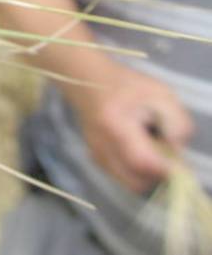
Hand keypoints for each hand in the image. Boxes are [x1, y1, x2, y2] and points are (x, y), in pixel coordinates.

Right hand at [70, 62, 192, 193]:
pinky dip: (135, 172)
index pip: (141, 162)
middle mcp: (100, 145)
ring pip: (129, 183)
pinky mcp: (95, 159)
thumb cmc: (125, 85)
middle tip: (164, 155)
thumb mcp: (160, 95)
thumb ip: (177, 125)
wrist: (87, 80)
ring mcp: (95, 154)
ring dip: (146, 175)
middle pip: (135, 182)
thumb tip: (176, 154)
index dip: (164, 168)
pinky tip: (138, 151)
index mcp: (115, 125)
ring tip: (149, 150)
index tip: (176, 160)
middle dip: (156, 175)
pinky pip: (122, 177)